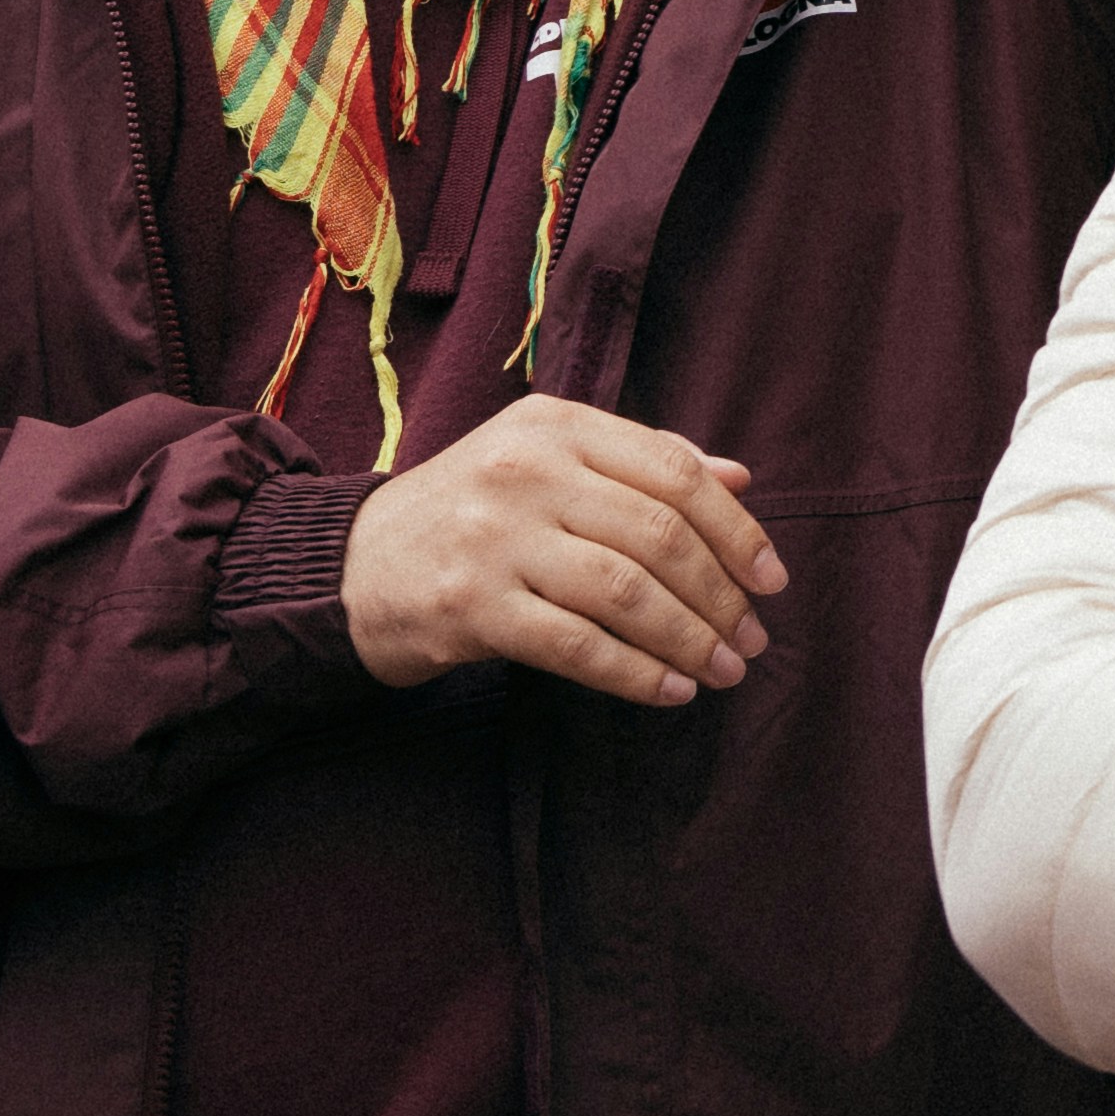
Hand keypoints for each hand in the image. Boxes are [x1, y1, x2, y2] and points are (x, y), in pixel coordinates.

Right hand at [341, 394, 784, 707]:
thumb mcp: (546, 459)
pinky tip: (670, 691)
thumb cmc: (469, 513)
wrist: (343, 567)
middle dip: (720, 595)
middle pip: (659, 535)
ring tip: (722, 669)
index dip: (735, 530)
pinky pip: (577, 645)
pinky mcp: (469, 606)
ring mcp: (494, 538)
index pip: (675, 472)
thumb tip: (740, 479)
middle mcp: (526, 471)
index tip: (771, 579)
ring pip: (626, 592)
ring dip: (689, 639)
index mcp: (555, 424)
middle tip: (753, 639)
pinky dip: (635, 672)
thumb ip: (642, 461)